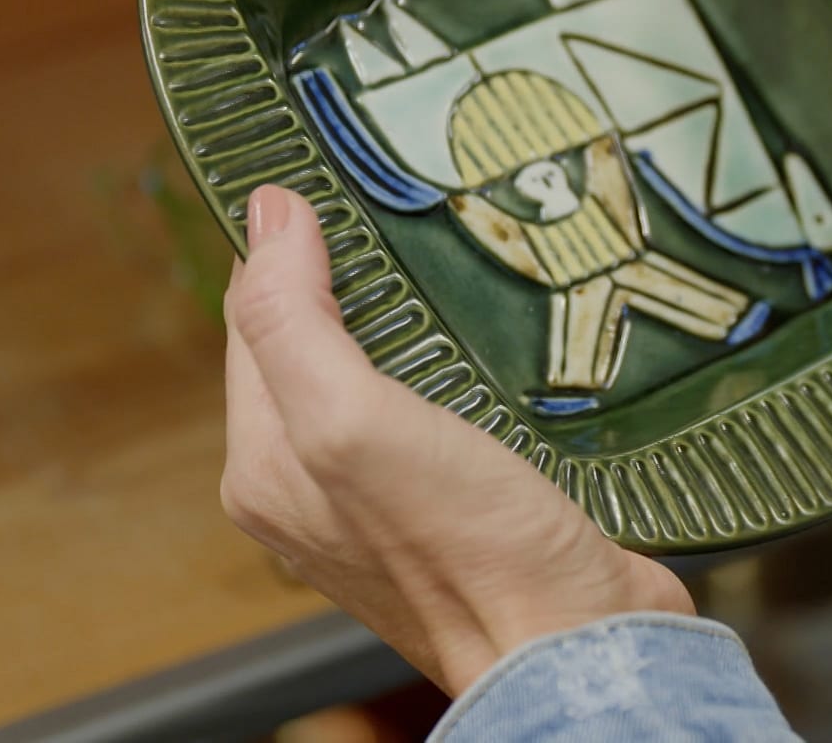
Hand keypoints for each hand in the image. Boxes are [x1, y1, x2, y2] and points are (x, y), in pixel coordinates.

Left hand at [220, 184, 692, 695]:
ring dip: (416, 323)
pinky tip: (499, 348)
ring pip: (385, 372)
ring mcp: (388, 496)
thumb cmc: (470, 551)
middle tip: (409, 221)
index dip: (292, 251)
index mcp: (266, 465)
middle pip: (317, 342)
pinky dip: (465, 367)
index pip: (255, 319)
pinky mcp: (460, 499)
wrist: (576, 644)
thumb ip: (294, 320)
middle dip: (355, 282)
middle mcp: (315, 485)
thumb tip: (267, 215)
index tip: (340, 188)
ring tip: (458, 272)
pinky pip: (443, 407)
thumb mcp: (354, 420)